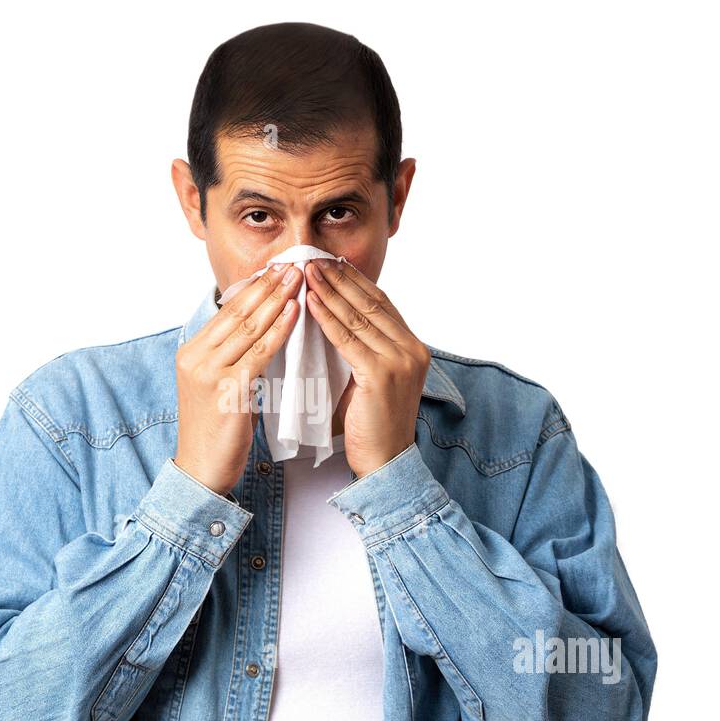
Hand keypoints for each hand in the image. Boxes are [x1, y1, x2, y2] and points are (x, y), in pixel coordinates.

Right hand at [174, 262, 301, 493]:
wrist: (201, 471)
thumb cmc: (216, 433)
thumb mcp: (219, 387)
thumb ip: (233, 359)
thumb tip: (261, 332)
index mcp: (191, 352)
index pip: (226, 311)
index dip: (253, 288)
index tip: (276, 269)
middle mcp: (195, 356)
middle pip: (236, 312)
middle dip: (266, 285)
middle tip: (292, 263)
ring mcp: (208, 372)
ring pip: (248, 327)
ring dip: (276, 299)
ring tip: (298, 278)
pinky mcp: (226, 390)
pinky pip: (258, 353)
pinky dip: (279, 329)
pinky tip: (296, 312)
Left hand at [304, 258, 429, 476]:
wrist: (385, 462)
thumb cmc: (372, 425)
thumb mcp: (371, 378)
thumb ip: (362, 350)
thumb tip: (335, 320)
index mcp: (413, 347)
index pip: (380, 303)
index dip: (354, 281)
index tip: (329, 263)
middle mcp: (412, 349)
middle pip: (370, 303)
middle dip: (340, 278)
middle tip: (313, 258)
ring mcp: (401, 360)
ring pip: (358, 317)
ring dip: (329, 291)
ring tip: (306, 272)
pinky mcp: (382, 374)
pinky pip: (348, 339)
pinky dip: (327, 318)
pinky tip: (310, 303)